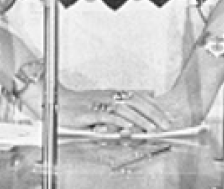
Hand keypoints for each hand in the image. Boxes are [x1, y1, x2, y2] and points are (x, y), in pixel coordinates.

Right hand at [55, 88, 178, 134]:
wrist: (57, 101)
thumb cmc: (80, 106)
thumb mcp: (102, 105)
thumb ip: (119, 110)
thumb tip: (136, 118)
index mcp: (113, 94)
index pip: (139, 97)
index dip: (154, 106)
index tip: (166, 115)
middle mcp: (108, 96)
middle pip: (136, 102)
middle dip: (153, 113)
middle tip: (165, 124)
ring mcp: (98, 104)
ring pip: (124, 110)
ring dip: (140, 119)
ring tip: (152, 128)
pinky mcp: (88, 113)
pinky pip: (106, 117)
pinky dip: (119, 122)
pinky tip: (128, 129)